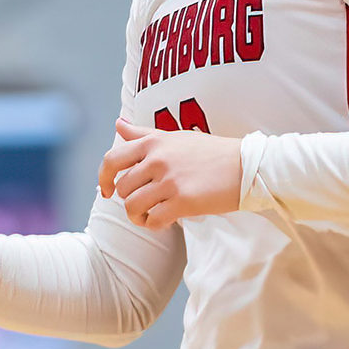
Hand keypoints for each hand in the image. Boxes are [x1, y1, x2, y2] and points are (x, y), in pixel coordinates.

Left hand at [97, 118, 240, 229]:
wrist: (246, 166)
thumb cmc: (211, 152)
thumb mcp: (175, 136)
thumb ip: (143, 133)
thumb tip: (118, 123)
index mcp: (154, 143)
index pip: (112, 160)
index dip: (102, 178)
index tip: (107, 191)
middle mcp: (158, 160)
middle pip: (122, 188)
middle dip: (129, 200)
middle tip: (145, 204)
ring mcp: (169, 181)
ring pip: (133, 207)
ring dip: (139, 216)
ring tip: (152, 215)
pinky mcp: (183, 201)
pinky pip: (153, 220)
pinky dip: (155, 225)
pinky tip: (165, 221)